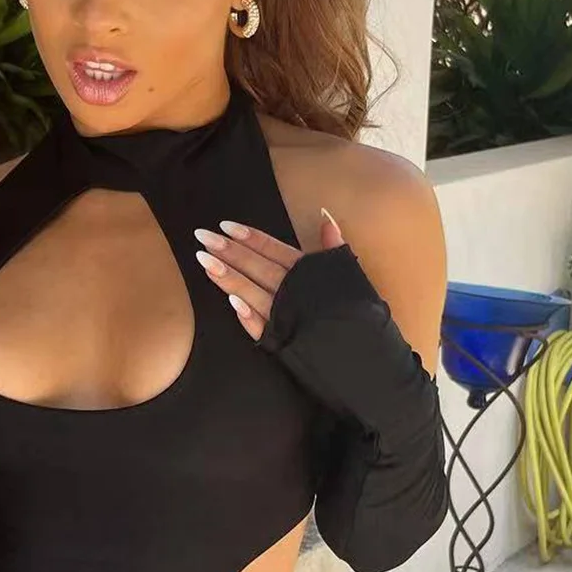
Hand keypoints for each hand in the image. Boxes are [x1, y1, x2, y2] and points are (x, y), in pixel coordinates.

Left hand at [194, 206, 347, 339]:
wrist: (368, 356)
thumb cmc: (360, 312)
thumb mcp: (349, 275)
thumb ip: (333, 246)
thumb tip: (325, 215)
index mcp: (310, 273)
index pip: (274, 250)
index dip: (250, 237)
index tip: (226, 225)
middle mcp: (296, 292)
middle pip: (258, 268)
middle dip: (229, 251)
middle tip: (202, 237)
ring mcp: (288, 318)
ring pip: (254, 294)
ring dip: (228, 278)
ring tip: (204, 261)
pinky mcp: (285, 343)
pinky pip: (263, 329)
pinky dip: (248, 317)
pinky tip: (230, 303)